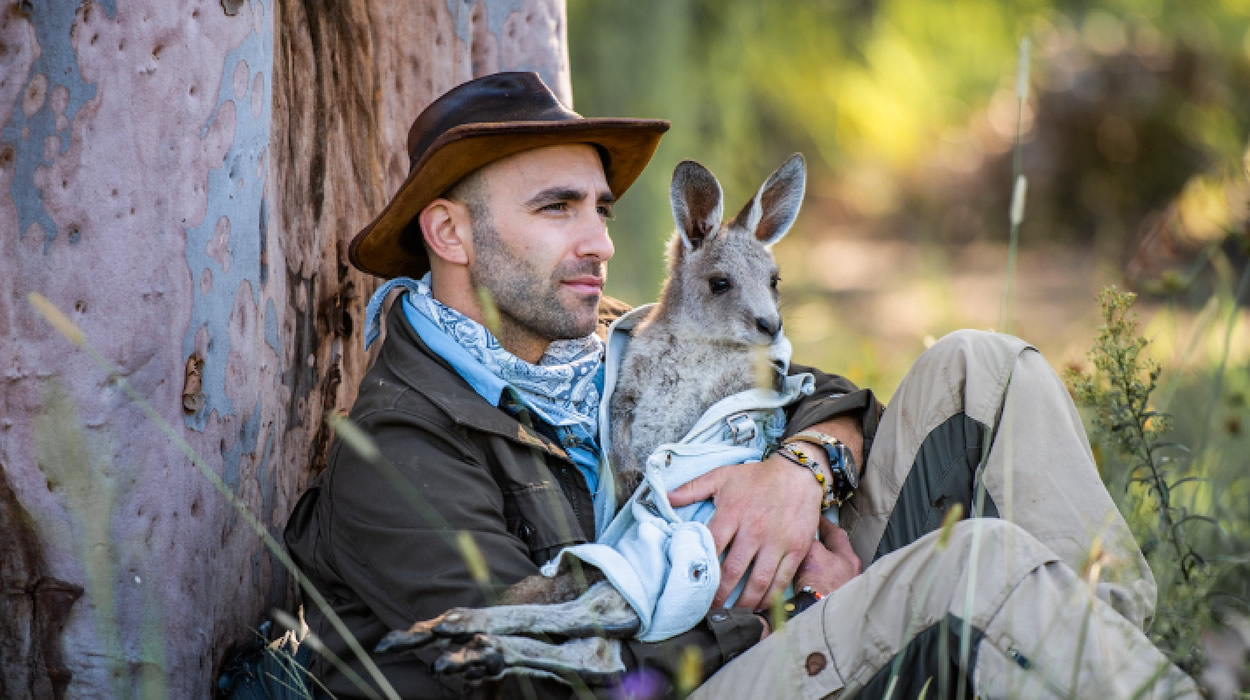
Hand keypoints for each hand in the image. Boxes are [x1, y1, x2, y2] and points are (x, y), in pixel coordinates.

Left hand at [668, 453, 822, 609]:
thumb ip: (692, 488)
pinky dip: (770, 597)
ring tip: (732, 617)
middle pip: (731, 571)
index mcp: (732, 514)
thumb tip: (665, 498)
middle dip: (718, 596)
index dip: (700, 571)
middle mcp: (753, 531)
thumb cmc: (757, 476)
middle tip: (707, 613)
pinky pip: (782, 579)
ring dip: (744, 603)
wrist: (798, 472)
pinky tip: (760, 607)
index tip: (691, 588)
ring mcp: (776, 542)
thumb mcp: (722, 476)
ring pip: (758, 581)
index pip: (711, 548)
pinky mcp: (795, 549)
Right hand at [794, 518, 860, 596]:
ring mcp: (845, 588)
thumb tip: (805, 533)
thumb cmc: (819, 583)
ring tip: (805, 560)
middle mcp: (852, 572)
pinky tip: (806, 580)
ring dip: (819, 564)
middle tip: (810, 539)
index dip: (823, 524)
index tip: (815, 519)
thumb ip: (809, 539)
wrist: (817, 614)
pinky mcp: (836, 601)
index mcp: (849, 557)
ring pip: (831, 569)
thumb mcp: (811, 552)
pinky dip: (816, 579)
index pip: (836, 532)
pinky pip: (825, 583)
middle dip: (823, 545)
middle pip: (836, 551)